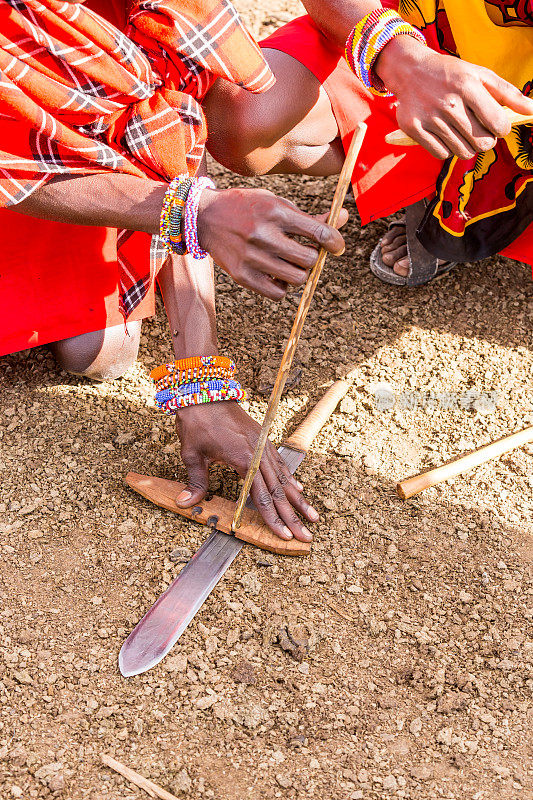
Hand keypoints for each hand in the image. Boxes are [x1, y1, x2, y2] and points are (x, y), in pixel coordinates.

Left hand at [173, 401, 318, 540]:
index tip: (284, 535)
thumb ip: (195, 482)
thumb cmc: (198, 422)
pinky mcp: (262, 441)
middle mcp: (258, 454)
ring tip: (312, 517)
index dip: (273, 519)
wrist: (204, 391)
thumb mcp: (192, 454)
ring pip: (284, 479)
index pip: (261, 497)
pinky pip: (280, 464)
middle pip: (279, 492)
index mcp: (243, 459)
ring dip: (298, 500)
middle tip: (306, 537)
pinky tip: (298, 490)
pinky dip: (290, 479)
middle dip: (293, 516)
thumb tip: (186, 504)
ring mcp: (263, 447)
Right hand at [197, 186, 347, 298]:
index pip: (317, 231)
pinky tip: (277, 275)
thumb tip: (343, 218)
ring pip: (296, 278)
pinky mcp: (243, 276)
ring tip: (290, 263)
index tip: (336, 246)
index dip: (334, 241)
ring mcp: (252, 258)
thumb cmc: (247, 208)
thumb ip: (308, 218)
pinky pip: (278, 294)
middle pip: (308, 259)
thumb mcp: (276, 204)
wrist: (204, 218)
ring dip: (299, 272)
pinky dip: (283, 287)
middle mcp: (264, 235)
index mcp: (275, 212)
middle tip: (305, 252)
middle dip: (313, 257)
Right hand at [377, 36, 532, 158]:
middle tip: (479, 130)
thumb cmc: (451, 74)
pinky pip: (441, 154)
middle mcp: (449, 103)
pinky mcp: (414, 129)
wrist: (411, 70)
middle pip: (482, 143)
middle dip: (486, 140)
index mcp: (468, 86)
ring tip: (460, 131)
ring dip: (466, 146)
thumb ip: (508, 94)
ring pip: (462, 152)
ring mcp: (430, 118)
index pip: (498, 124)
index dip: (502, 128)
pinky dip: (446, 149)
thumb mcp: (481, 75)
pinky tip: (444, 135)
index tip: (495, 124)